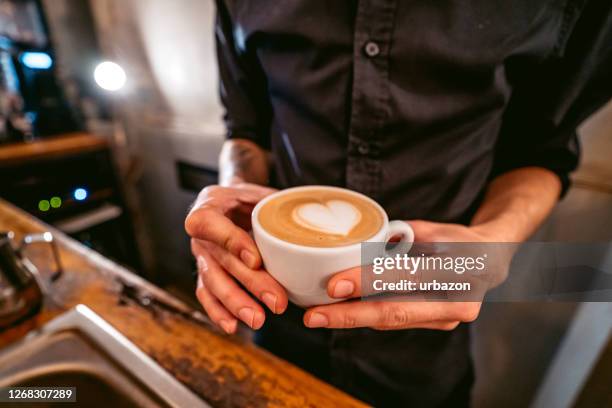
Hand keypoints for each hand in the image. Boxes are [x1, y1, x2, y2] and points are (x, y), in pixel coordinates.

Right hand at [186, 183, 287, 333]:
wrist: (231, 201)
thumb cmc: (250, 197)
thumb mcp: (261, 192)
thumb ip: (277, 205)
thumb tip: (314, 220)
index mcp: (209, 204)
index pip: (210, 224)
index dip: (231, 242)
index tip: (256, 259)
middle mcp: (201, 233)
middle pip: (221, 260)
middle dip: (249, 283)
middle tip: (277, 301)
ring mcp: (201, 255)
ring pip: (213, 282)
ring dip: (236, 303)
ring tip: (258, 319)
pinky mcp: (205, 273)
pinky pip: (207, 295)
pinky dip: (219, 312)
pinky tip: (233, 326)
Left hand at [302, 220, 507, 329]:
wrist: (493, 261)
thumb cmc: (458, 240)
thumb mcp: (433, 230)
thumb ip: (402, 237)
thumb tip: (362, 243)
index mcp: (458, 268)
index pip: (403, 276)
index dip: (366, 282)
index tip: (333, 285)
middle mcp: (457, 300)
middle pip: (394, 312)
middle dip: (349, 316)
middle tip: (313, 317)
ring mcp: (449, 318)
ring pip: (392, 320)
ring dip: (353, 318)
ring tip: (319, 313)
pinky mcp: (439, 325)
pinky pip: (398, 321)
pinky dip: (369, 316)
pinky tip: (344, 312)